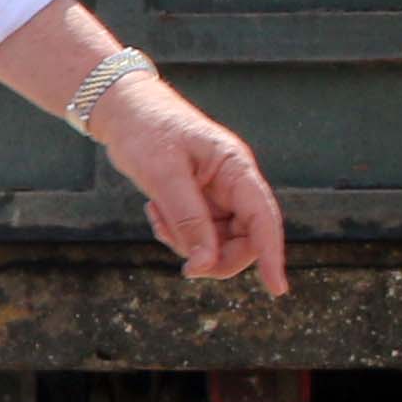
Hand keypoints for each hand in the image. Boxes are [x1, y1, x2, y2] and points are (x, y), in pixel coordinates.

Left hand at [90, 76, 293, 298]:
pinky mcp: (200, 201)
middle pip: (245, 239)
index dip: (273, 256)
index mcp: (236, 168)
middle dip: (214, 256)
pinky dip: (177, 234)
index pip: (264, 219)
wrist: (124, 110)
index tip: (277, 290)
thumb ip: (188, 220)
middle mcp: (234, 183)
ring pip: (218, 242)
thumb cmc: (146, 131)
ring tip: (157, 214)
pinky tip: (155, 212)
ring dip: (188, 242)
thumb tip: (205, 265)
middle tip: (183, 263)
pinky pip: (197, 235)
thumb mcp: (163, 176)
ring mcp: (218, 194)